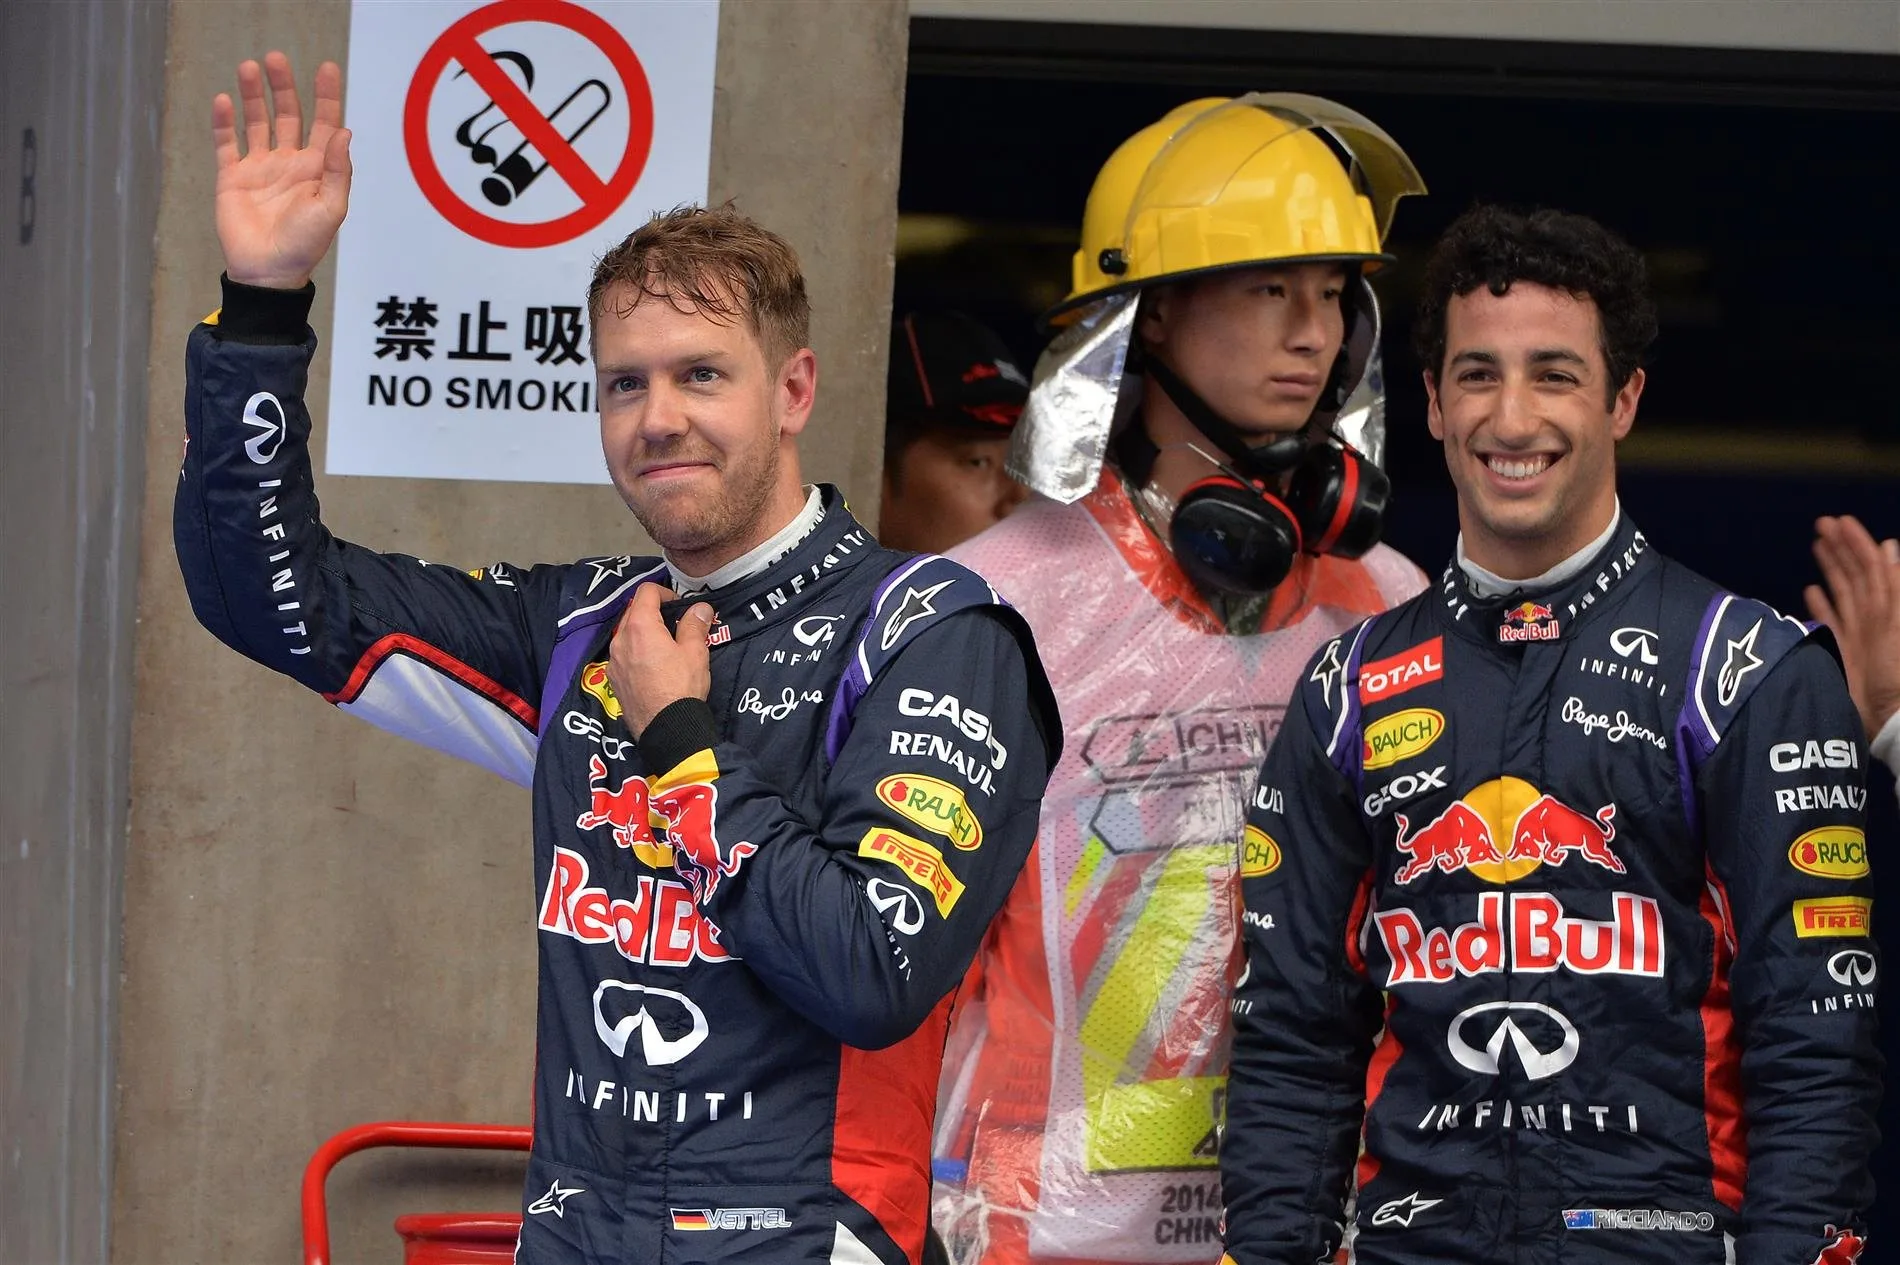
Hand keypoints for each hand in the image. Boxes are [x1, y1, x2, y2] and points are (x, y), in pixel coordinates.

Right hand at [212, 52, 350, 289]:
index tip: (327, 68)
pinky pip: (226, 143)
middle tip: (276, 59)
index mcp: (318, 169)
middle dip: (284, 87)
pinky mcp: (232, 177)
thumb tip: (343, 131)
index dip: (327, 96)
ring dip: (254, 96)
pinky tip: (224, 100)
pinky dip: (224, 122)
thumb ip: (338, 170)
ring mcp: (260, 168)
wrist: (268, 272)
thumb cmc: (305, 245)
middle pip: (288, 115)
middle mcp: (289, 163)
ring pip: (257, 122)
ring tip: (249, 68)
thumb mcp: (331, 208)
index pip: (325, 124)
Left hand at [607, 586, 714, 736]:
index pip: (646, 591)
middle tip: (675, 624)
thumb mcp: (695, 652)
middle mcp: (620, 639)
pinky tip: (652, 666)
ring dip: (643, 631)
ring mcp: (613, 660)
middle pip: (633, 610)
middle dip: (653, 611)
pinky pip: (622, 654)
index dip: (665, 592)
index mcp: (640, 627)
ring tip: (664, 645)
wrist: (667, 729)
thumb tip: (700, 607)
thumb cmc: (682, 687)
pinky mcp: (613, 679)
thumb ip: (695, 625)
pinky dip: (635, 650)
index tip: (680, 605)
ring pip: (626, 633)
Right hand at [1806, 514, 1899, 739]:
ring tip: (1817, 546)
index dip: (1857, 542)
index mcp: (1887, 606)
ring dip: (1830, 568)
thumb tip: (1887, 547)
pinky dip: (1820, 604)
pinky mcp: (1840, 651)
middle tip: (1822, 524)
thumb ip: (1895, 587)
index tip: (1840, 521)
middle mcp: (1872, 615)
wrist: (1891, 719)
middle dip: (1840, 548)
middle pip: (1854, 574)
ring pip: (1841, 591)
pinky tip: (1811, 591)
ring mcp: (1856, 632)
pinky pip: (1828, 621)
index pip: (1871, 565)